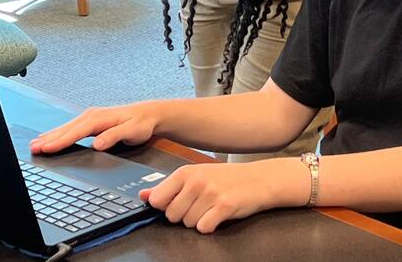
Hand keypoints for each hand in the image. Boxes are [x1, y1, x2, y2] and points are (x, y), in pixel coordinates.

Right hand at [29, 102, 155, 154]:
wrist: (150, 114)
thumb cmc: (142, 124)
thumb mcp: (133, 131)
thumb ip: (114, 136)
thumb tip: (97, 143)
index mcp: (100, 118)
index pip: (76, 132)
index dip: (60, 141)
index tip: (46, 148)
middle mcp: (93, 115)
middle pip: (67, 129)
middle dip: (49, 138)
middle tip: (32, 148)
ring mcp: (92, 117)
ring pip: (67, 127)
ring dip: (51, 135)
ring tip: (36, 143)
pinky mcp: (92, 120)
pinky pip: (72, 127)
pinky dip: (59, 132)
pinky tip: (52, 137)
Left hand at [140, 160, 298, 233]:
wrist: (258, 179)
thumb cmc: (226, 178)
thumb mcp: (196, 176)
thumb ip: (168, 187)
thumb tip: (143, 196)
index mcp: (185, 172)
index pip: (157, 200)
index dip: (167, 206)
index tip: (180, 202)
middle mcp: (196, 181)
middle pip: (172, 216)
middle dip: (184, 215)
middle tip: (200, 204)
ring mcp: (210, 193)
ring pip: (187, 224)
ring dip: (198, 220)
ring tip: (211, 206)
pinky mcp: (223, 206)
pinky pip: (203, 228)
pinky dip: (210, 226)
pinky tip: (218, 214)